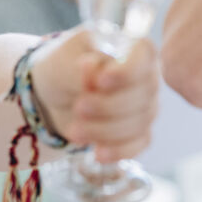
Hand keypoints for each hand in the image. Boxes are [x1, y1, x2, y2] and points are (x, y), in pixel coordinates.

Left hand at [29, 30, 159, 162]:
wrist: (54, 95)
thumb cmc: (64, 68)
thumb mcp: (65, 61)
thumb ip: (80, 67)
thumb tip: (92, 67)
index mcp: (132, 48)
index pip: (145, 55)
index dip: (127, 71)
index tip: (101, 81)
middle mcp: (147, 75)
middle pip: (141, 95)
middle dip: (107, 107)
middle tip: (78, 108)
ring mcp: (146, 105)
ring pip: (138, 123)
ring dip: (105, 130)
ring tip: (74, 131)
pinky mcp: (139, 131)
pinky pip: (138, 144)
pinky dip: (118, 150)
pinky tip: (98, 153)